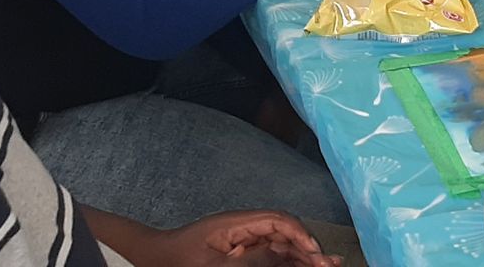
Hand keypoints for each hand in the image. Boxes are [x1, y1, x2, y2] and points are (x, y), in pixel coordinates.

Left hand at [148, 210, 338, 266]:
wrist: (153, 259)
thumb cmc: (178, 261)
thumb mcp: (215, 265)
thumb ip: (252, 259)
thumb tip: (283, 252)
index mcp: (237, 223)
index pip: (279, 221)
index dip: (301, 235)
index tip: (314, 252)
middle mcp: (245, 228)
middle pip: (285, 233)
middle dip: (308, 247)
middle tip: (330, 264)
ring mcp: (243, 240)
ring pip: (281, 245)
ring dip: (303, 256)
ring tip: (327, 265)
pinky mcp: (241, 253)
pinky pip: (270, 255)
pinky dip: (288, 262)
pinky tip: (304, 265)